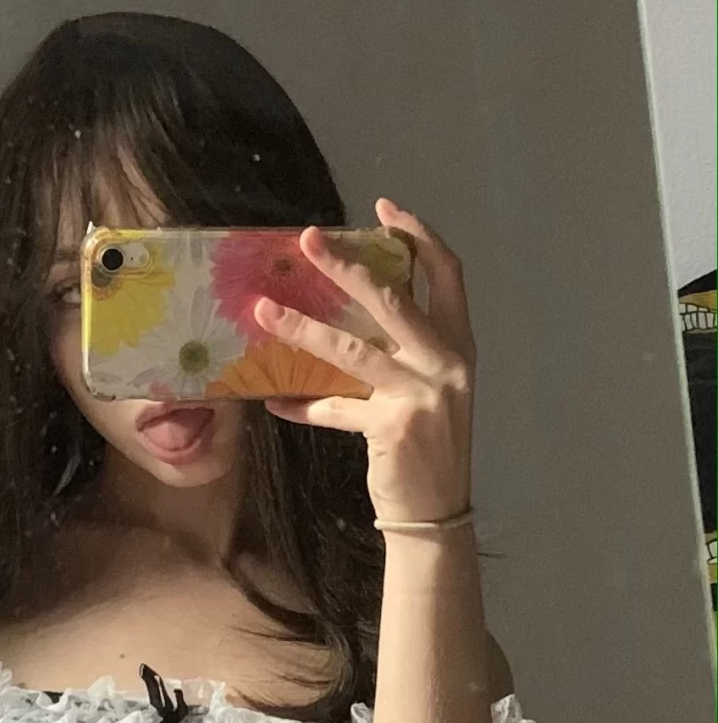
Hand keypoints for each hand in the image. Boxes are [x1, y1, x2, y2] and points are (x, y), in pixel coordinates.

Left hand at [254, 200, 475, 526]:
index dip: (418, 235)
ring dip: (303, 328)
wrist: (437, 513)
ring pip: (352, 350)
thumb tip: (343, 312)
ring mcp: (422, 394)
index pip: (447, 273)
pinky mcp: (393, 427)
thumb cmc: (427, 446)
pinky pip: (333, 408)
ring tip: (263, 311)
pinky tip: (272, 401)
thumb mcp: (427, 389)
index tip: (383, 209)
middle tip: (309, 240)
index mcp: (460, 345)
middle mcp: (447, 363)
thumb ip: (401, 350)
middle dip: (347, 265)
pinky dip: (300, 405)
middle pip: (394, 298)